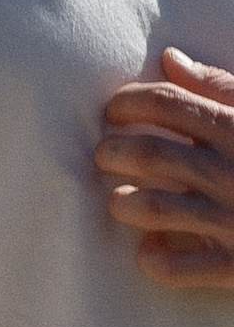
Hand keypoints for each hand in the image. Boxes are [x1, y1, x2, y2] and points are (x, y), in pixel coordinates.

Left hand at [95, 49, 233, 282]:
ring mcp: (232, 219)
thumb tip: (168, 59)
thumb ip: (220, 85)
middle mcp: (231, 170)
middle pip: (150, 153)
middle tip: (104, 154)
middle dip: (114, 151)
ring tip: (117, 201)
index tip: (114, 110)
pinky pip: (176, 267)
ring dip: (124, 203)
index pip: (168, 103)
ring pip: (154, 208)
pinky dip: (153, 260)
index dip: (129, 102)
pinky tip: (149, 250)